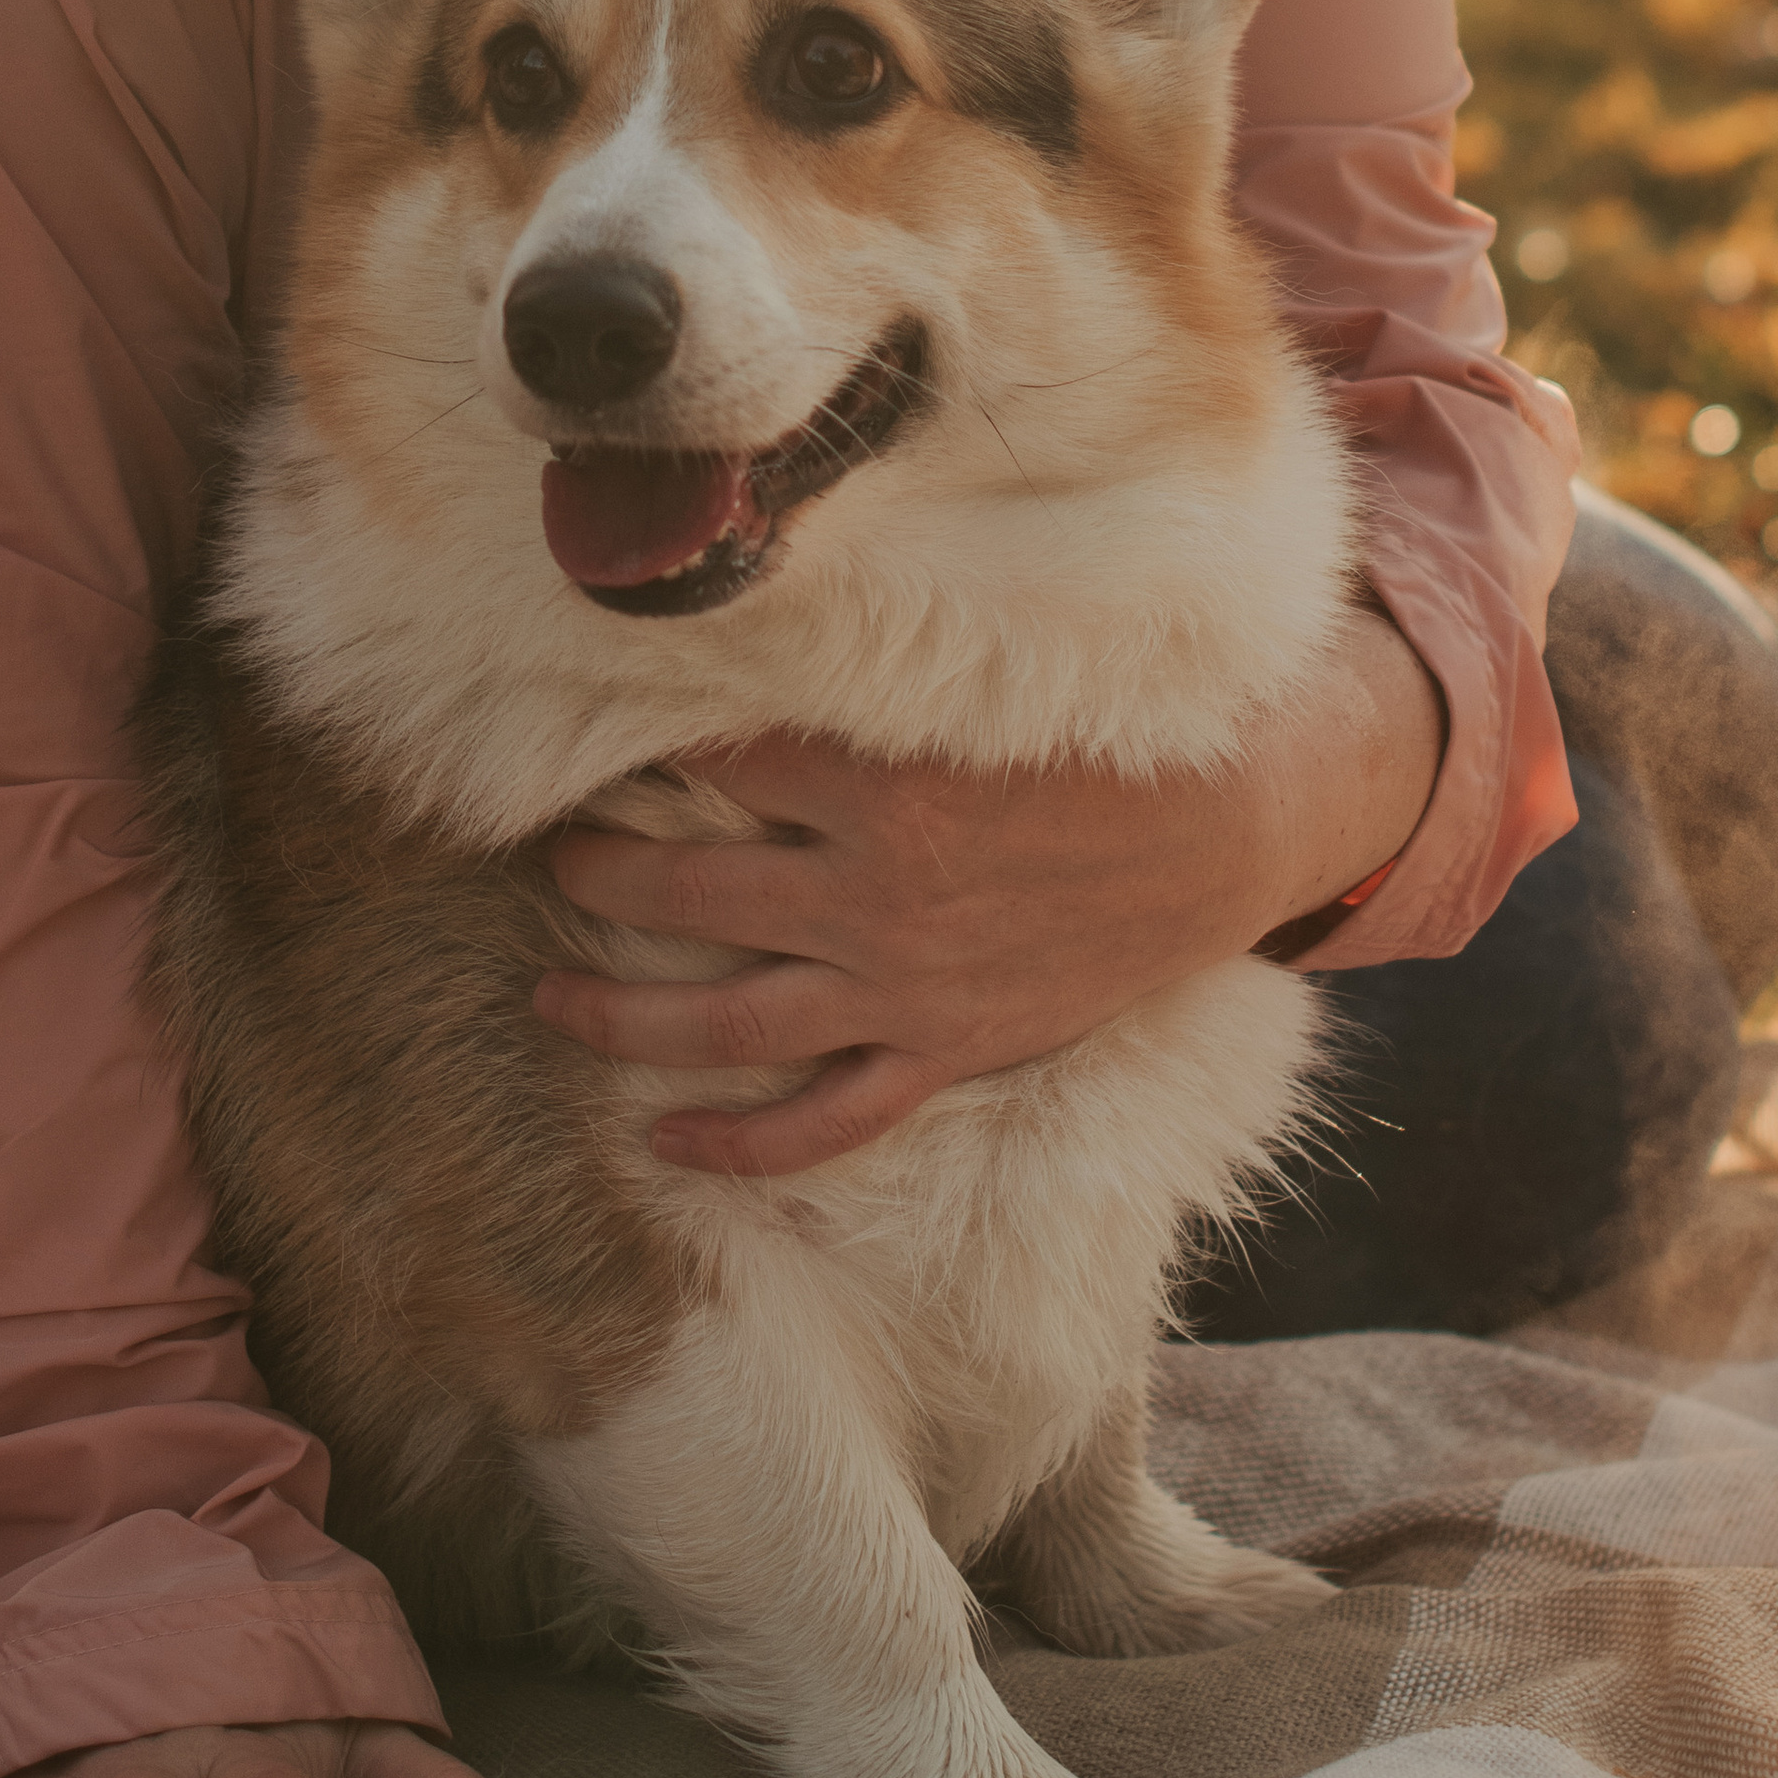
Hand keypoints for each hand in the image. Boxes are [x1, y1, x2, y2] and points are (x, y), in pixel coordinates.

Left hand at [535, 602, 1443, 1179]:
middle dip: (596, 877)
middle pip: (685, 896)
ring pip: (726, 1023)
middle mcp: (876, 893)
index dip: (636, 751)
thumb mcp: (985, 679)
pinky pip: (824, 1121)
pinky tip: (665, 1144)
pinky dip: (740, 1144)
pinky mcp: (945, 1050)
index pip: (711, 763)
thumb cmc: (1107, 730)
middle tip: (544, 857)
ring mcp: (906, 986)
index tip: (577, 740)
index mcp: (882, 783)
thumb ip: (874, 672)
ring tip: (545, 1001)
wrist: (1233, 828)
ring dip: (621, 1019)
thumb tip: (754, 632)